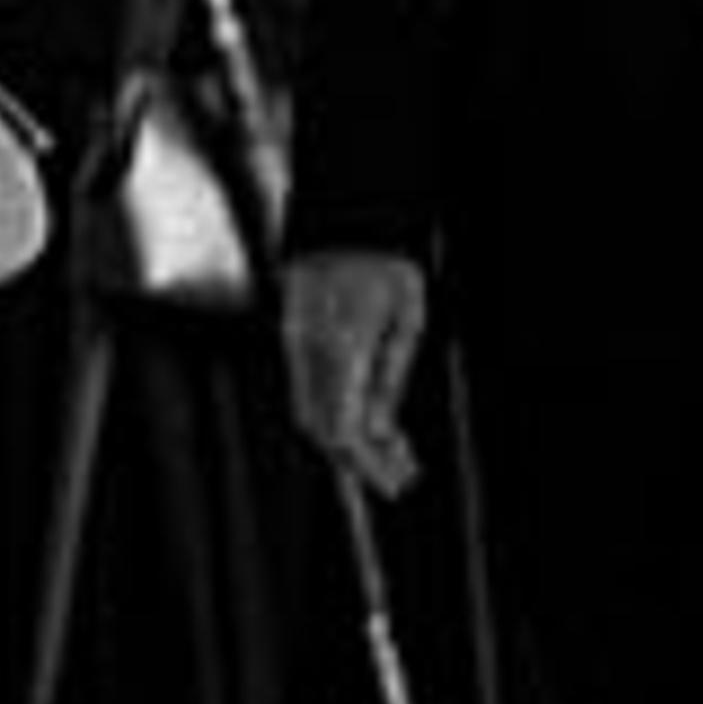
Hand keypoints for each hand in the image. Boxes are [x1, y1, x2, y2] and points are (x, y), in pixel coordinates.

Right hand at [284, 246, 423, 494]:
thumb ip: (391, 380)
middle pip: (320, 428)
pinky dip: (335, 413)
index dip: (367, 464)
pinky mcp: (295, 339)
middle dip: (358, 461)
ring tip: (392, 449)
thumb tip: (382, 428)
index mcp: (342, 351)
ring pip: (309, 413)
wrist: (347, 221)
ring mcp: (297, 346)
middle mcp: (310, 354)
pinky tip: (369, 417)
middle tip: (398, 474)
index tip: (393, 482)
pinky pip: (308, 391)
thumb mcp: (407, 322)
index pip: (343, 428)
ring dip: (347, 438)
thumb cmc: (384, 264)